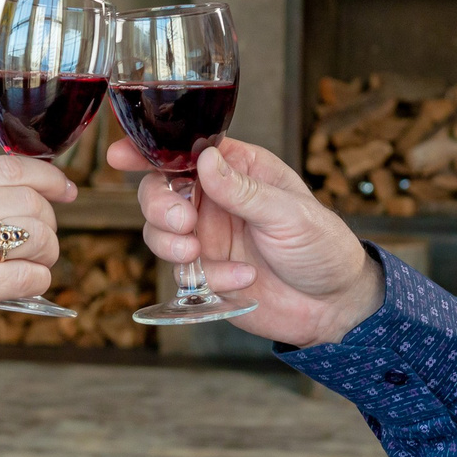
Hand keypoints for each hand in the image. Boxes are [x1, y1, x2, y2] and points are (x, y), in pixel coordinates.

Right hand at [0, 155, 73, 359]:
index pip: (9, 167)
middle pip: (31, 202)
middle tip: (43, 240)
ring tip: (34, 263)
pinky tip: (25, 285)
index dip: (49, 178)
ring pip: (36, 237)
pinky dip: (38, 282)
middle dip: (49, 222)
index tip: (66, 189)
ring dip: (47, 253)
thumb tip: (20, 196)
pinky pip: (26, 278)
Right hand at [107, 137, 383, 348]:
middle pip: (160, 191)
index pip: (185, 151)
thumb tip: (204, 161)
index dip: (149, 150)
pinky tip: (244, 279)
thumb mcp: (288, 212)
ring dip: (170, 243)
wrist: (335, 306)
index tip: (121, 155)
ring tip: (198, 254)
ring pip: (159, 232)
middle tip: (182, 222)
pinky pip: (183, 274)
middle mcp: (216, 200)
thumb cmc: (323, 246)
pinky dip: (209, 278)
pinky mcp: (207, 273)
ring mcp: (208, 237)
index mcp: (238, 170)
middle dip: (159, 206)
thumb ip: (242, 190)